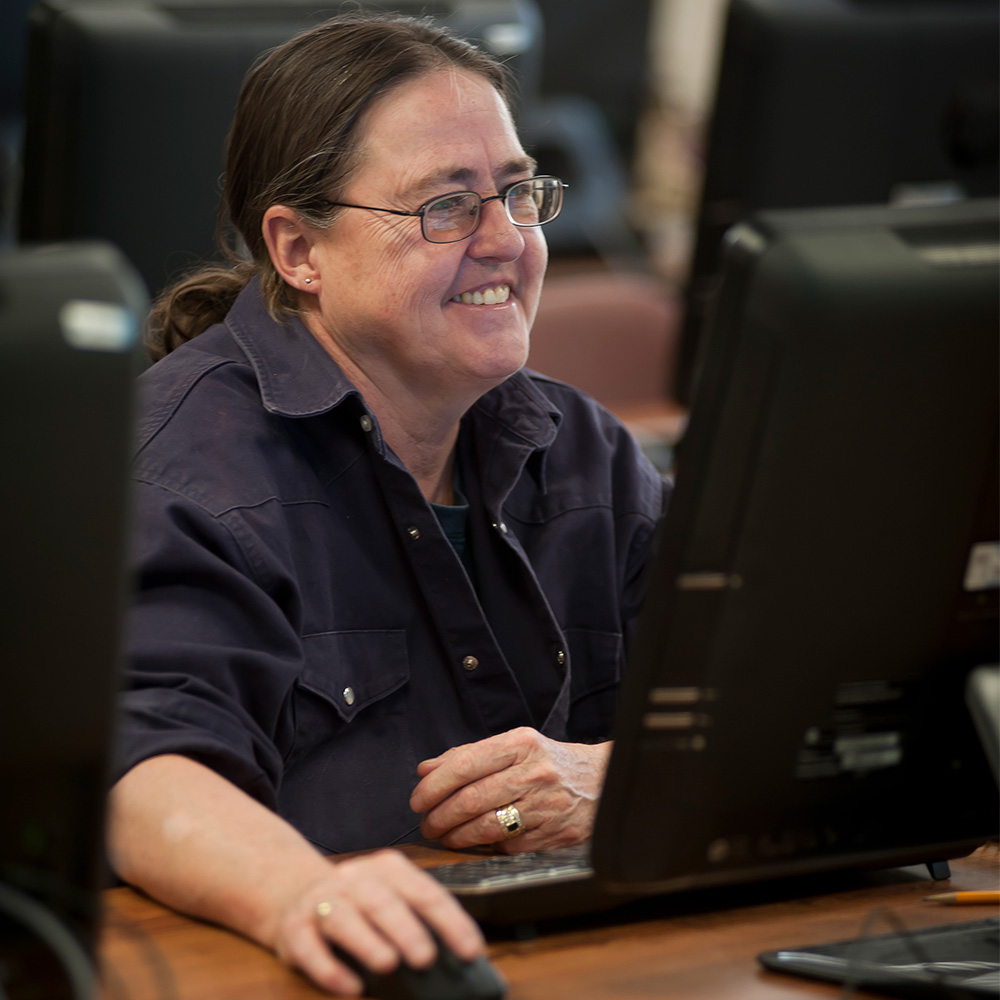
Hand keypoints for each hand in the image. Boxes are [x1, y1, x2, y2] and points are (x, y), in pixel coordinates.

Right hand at [269, 849, 483, 995]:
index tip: (472, 951)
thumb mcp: (391, 900)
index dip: (450, 921)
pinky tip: (350, 987)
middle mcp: (354, 878)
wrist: (295, 891)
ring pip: (342, 918)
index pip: (425, 892)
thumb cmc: (361, 905)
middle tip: (427, 957)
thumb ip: (419, 921)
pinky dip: (329, 968)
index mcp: (388, 869)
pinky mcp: (293, 928)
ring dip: (366, 941)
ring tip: (388, 964)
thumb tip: (458, 964)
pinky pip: (309, 946)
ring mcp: (321, 900)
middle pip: (382, 901)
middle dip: (406, 929)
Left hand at [409, 727, 610, 852]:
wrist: (604, 781)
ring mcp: (545, 806)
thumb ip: (469, 755)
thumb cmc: (550, 762)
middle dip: (439, 816)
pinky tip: (476, 844)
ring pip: (485, 828)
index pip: (464, 764)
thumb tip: (425, 770)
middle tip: (426, 823)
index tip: (417, 799)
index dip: (434, 786)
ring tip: (444, 836)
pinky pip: (506, 846)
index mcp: (520, 744)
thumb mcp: (514, 746)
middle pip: (471, 799)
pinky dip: (485, 848)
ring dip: (455, 837)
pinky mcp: (552, 836)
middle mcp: (534, 772)